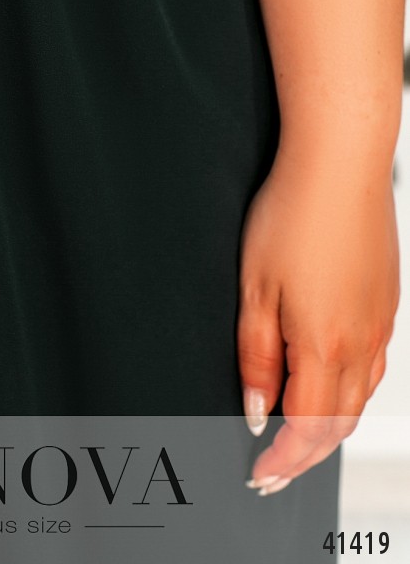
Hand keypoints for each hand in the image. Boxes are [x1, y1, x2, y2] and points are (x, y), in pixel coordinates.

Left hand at [236, 143, 400, 495]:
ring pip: (359, 399)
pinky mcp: (387, 303)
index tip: (259, 476)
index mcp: (324, 344)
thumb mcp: (254, 289)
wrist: (339, 166)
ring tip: (298, 440)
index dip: (282, 461)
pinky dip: (349, 394)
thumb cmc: (291, 216)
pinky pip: (373, 367)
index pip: (305, 428)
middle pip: (337, 425)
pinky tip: (329, 386)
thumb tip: (257, 410)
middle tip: (274, 473)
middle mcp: (362, 343)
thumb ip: (256, 356)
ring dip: (328, 429)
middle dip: (305, 457)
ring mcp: (381, 323)